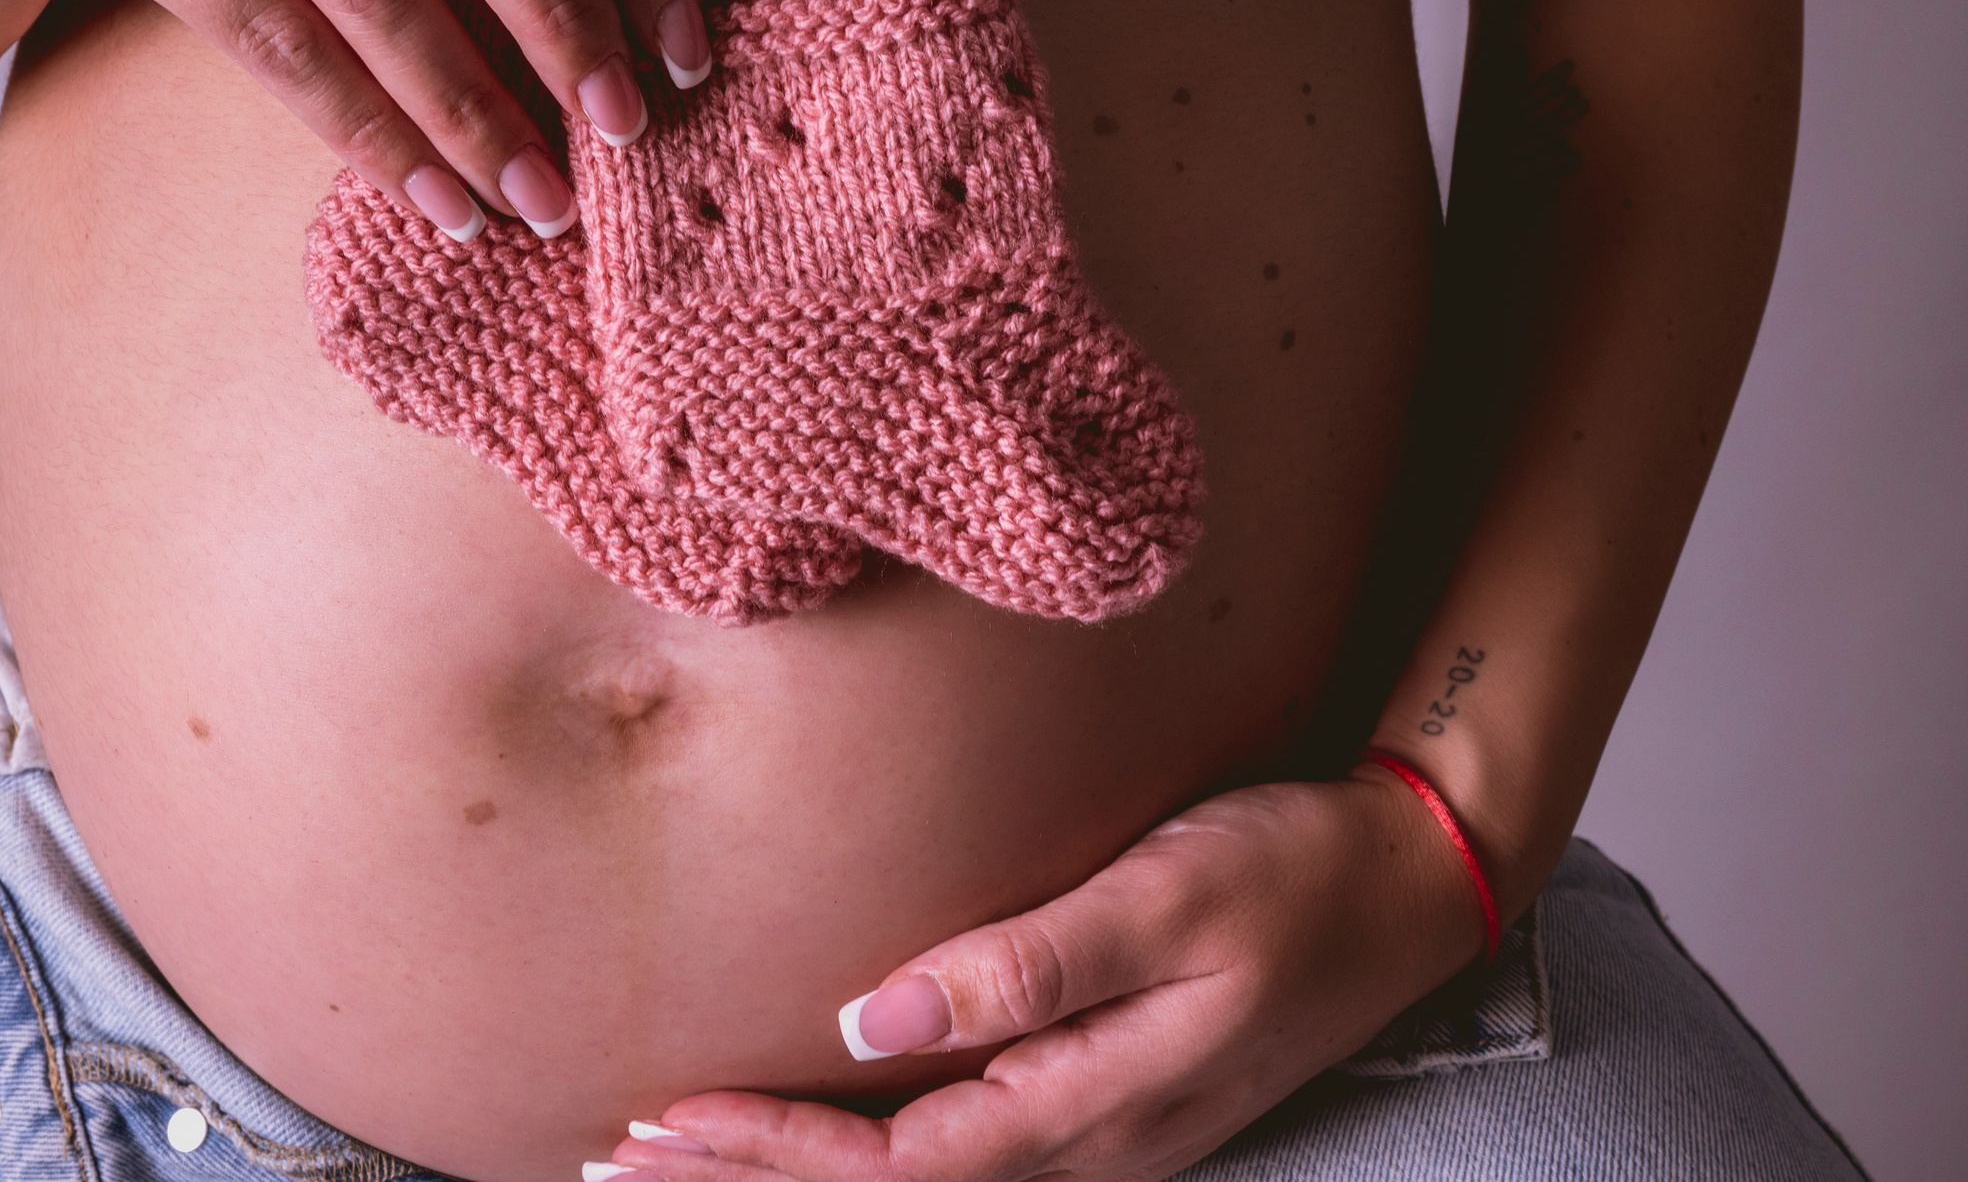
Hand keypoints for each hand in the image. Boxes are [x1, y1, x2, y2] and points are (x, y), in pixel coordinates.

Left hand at [612, 770, 1490, 1181]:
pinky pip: (954, 1142)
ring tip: (676, 1154)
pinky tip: (816, 1113)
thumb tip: (871, 1017)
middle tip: (609, 1164)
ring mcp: (1098, 1124)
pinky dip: (860, 1143)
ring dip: (792, 1170)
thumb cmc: (1292, 872)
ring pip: (914, 1174)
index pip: (894, 1162)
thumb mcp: (1170, 900)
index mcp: (1094, 1107)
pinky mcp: (1102, 1088)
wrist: (1415, 876)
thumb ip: (1028, 962)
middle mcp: (1087, 1141)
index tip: (658, 1124)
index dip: (770, 1153)